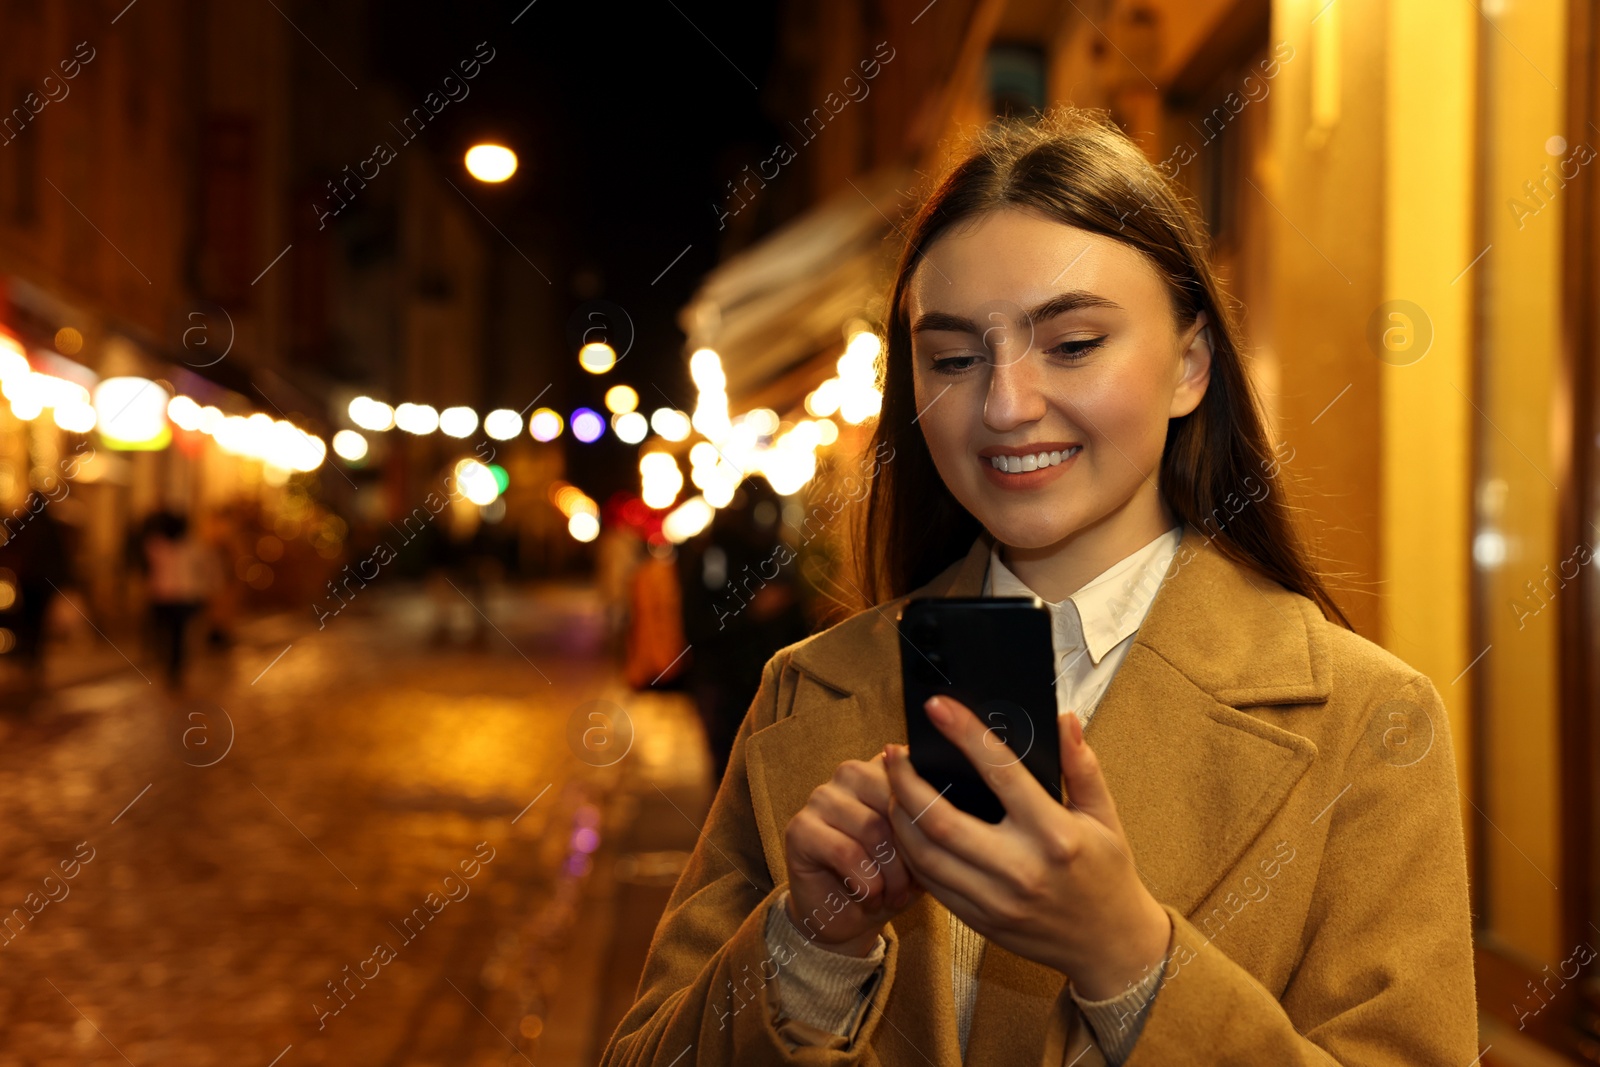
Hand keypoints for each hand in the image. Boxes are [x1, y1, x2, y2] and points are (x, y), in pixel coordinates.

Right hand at [783, 752, 922, 956]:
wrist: (849, 918)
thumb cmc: (892, 879)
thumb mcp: (925, 850)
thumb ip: (934, 820)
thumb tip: (955, 809)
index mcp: (884, 769)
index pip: (917, 774)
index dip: (933, 818)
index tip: (942, 850)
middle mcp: (851, 773)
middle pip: (896, 800)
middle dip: (912, 851)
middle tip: (914, 884)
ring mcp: (822, 797)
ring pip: (873, 829)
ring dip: (891, 875)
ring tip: (894, 896)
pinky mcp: (800, 827)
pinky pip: (846, 852)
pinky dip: (866, 884)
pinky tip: (869, 898)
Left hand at [884, 696, 1171, 999]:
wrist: (1109, 945)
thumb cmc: (1106, 872)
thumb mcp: (1104, 816)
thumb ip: (1081, 766)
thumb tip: (1063, 719)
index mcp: (1054, 834)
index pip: (1000, 771)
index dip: (964, 734)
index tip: (938, 707)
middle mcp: (1021, 869)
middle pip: (940, 820)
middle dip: (906, 781)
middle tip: (892, 752)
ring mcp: (996, 900)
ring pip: (925, 854)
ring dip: (898, 815)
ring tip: (892, 785)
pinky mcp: (980, 921)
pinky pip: (930, 882)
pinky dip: (909, 850)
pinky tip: (904, 825)